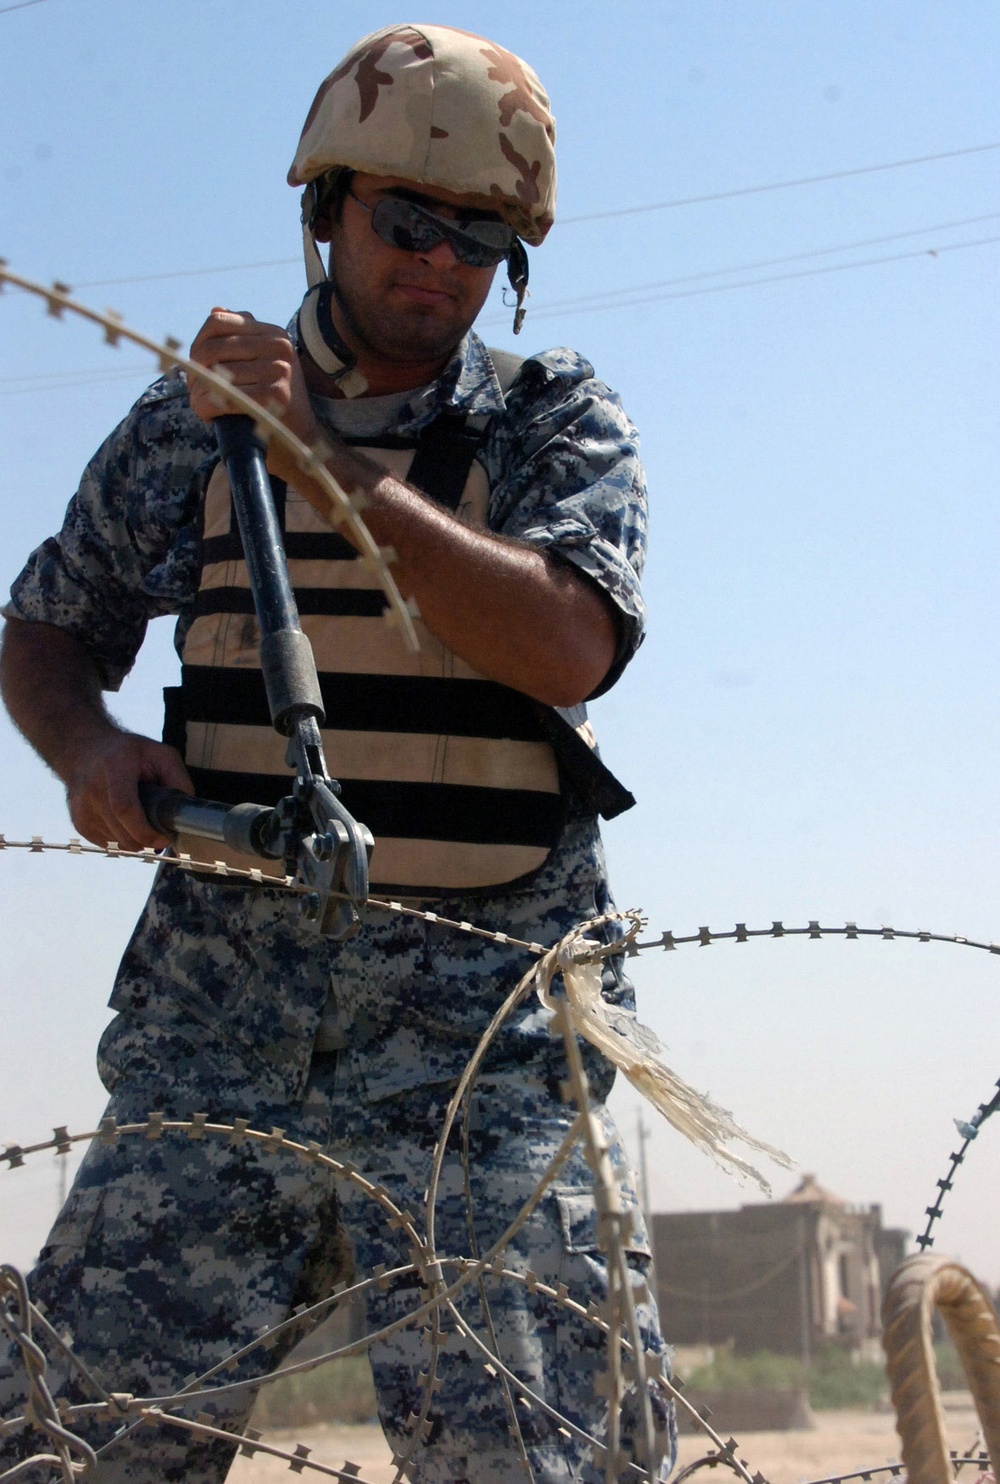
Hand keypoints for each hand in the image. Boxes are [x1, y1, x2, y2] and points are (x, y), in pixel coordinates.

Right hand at [63, 730, 193, 851]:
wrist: (86, 750)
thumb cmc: (129, 753)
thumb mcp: (161, 755)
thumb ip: (178, 780)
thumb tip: (185, 814)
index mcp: (114, 767)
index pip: (124, 808)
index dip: (146, 830)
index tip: (164, 838)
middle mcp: (92, 788)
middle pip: (122, 832)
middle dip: (147, 840)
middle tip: (160, 835)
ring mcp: (81, 807)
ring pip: (115, 842)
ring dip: (135, 840)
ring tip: (142, 822)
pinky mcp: (78, 821)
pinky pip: (106, 843)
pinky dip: (121, 839)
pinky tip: (125, 823)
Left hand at [188, 308, 321, 477]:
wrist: (298, 439)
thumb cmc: (272, 402)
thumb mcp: (259, 363)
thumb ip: (239, 338)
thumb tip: (215, 310)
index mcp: (273, 332)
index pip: (218, 322)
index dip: (197, 344)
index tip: (197, 367)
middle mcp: (279, 345)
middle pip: (212, 348)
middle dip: (195, 371)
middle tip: (196, 390)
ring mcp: (279, 370)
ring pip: (215, 375)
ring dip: (199, 393)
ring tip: (203, 405)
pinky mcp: (276, 396)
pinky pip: (225, 397)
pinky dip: (207, 407)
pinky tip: (208, 414)